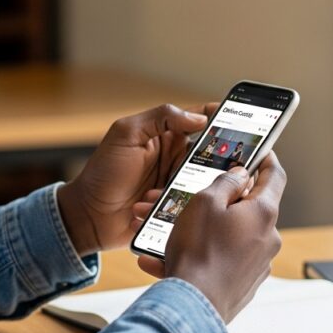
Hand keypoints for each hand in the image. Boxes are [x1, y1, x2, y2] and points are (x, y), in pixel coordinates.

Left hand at [56, 103, 213, 255]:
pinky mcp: (178, 209)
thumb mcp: (126, 134)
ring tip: (155, 190)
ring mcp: (179, 185)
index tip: (243, 121)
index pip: (202, 121)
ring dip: (188, 188)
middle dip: (218, 161)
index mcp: (167, 136)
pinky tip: (149, 206)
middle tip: (214, 166)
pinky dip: (179, 208)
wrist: (88, 215)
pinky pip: (194, 207)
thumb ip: (160, 117)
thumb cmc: (103, 172)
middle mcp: (177, 159)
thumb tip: (198, 118)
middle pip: (213, 155)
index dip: (223, 118)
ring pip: (206, 183)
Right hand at [145, 152, 285, 322]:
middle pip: (249, 207)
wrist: (195, 307)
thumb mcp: (205, 202)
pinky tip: (167, 260)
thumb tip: (240, 174)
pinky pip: (223, 259)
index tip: (260, 151)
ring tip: (170, 234)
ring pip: (231, 235)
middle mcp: (268, 238)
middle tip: (196, 196)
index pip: (274, 176)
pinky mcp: (244, 283)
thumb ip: (225, 183)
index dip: (267, 159)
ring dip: (204, 231)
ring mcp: (258, 263)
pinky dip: (201, 255)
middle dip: (222, 200)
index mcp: (263, 213)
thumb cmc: (199, 253)